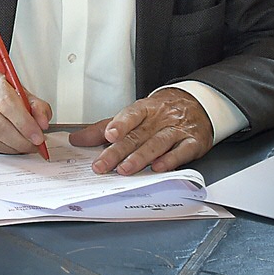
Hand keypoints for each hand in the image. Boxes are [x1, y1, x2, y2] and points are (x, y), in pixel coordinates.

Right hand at [0, 72, 51, 154]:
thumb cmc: (1, 95)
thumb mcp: (22, 94)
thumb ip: (37, 106)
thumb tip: (43, 123)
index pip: (8, 104)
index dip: (25, 123)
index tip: (38, 136)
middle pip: (0, 126)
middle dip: (22, 140)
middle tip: (35, 144)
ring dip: (14, 148)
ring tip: (25, 145)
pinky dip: (3, 150)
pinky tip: (11, 145)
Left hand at [69, 87, 213, 174]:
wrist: (196, 104)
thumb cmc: (159, 112)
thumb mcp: (133, 115)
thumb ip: (105, 127)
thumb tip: (77, 139)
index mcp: (144, 109)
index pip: (130, 115)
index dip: (119, 124)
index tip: (108, 135)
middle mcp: (159, 119)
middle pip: (137, 135)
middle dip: (118, 152)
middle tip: (102, 165)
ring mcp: (176, 130)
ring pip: (157, 143)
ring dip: (140, 158)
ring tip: (125, 169)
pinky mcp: (192, 143)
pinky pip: (181, 152)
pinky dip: (170, 160)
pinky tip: (158, 168)